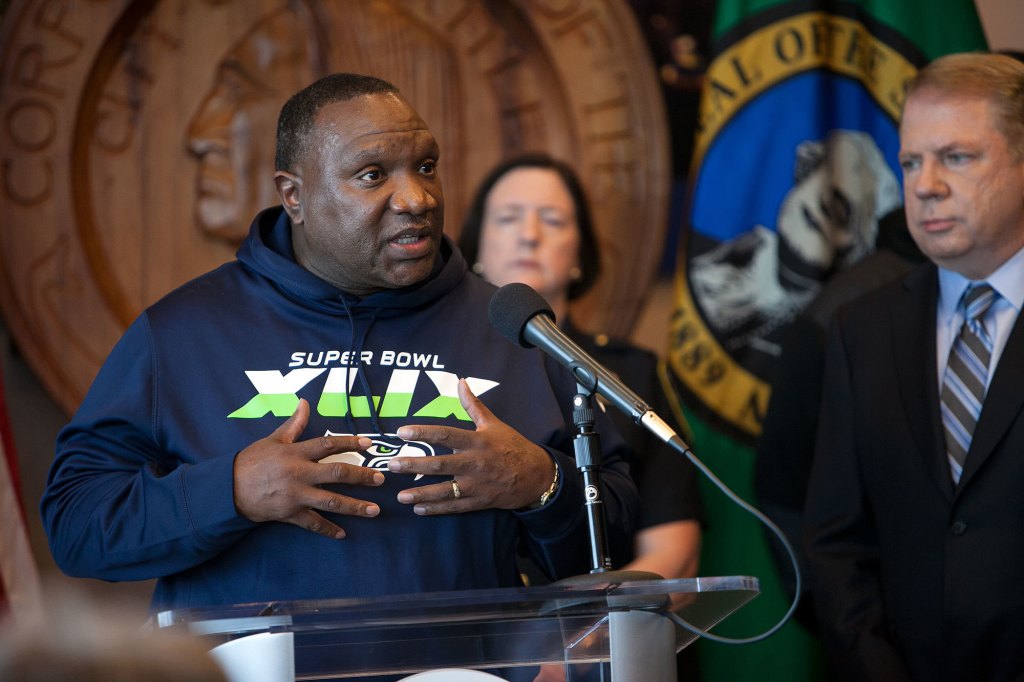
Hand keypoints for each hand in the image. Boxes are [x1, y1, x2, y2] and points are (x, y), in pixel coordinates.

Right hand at [233, 399, 382, 537]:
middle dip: (361, 476)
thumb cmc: (252, 461)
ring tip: (374, 510)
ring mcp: (296, 495)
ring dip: (355, 506)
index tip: (369, 445)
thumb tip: (304, 402)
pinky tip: (343, 534)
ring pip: (331, 501)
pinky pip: (313, 524)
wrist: (228, 488)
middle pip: (337, 473)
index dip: (350, 443)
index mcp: (296, 453)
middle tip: (380, 479)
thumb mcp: (273, 439)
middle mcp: (299, 473)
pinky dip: (328, 530)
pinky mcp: (289, 514)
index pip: (328, 444)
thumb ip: (294, 424)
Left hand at [387, 379, 556, 513]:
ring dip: (420, 493)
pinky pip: (455, 506)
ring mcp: (476, 484)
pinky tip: (419, 509)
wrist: (536, 475)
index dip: (423, 432)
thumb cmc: (513, 446)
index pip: (445, 434)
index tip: (402, 432)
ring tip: (400, 495)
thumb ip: (473, 405)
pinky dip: (436, 509)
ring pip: (444, 490)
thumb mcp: (494, 423)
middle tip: (392, 465)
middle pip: (439, 464)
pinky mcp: (479, 501)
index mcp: (477, 441)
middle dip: (413, 465)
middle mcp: (474, 463)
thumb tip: (461, 381)